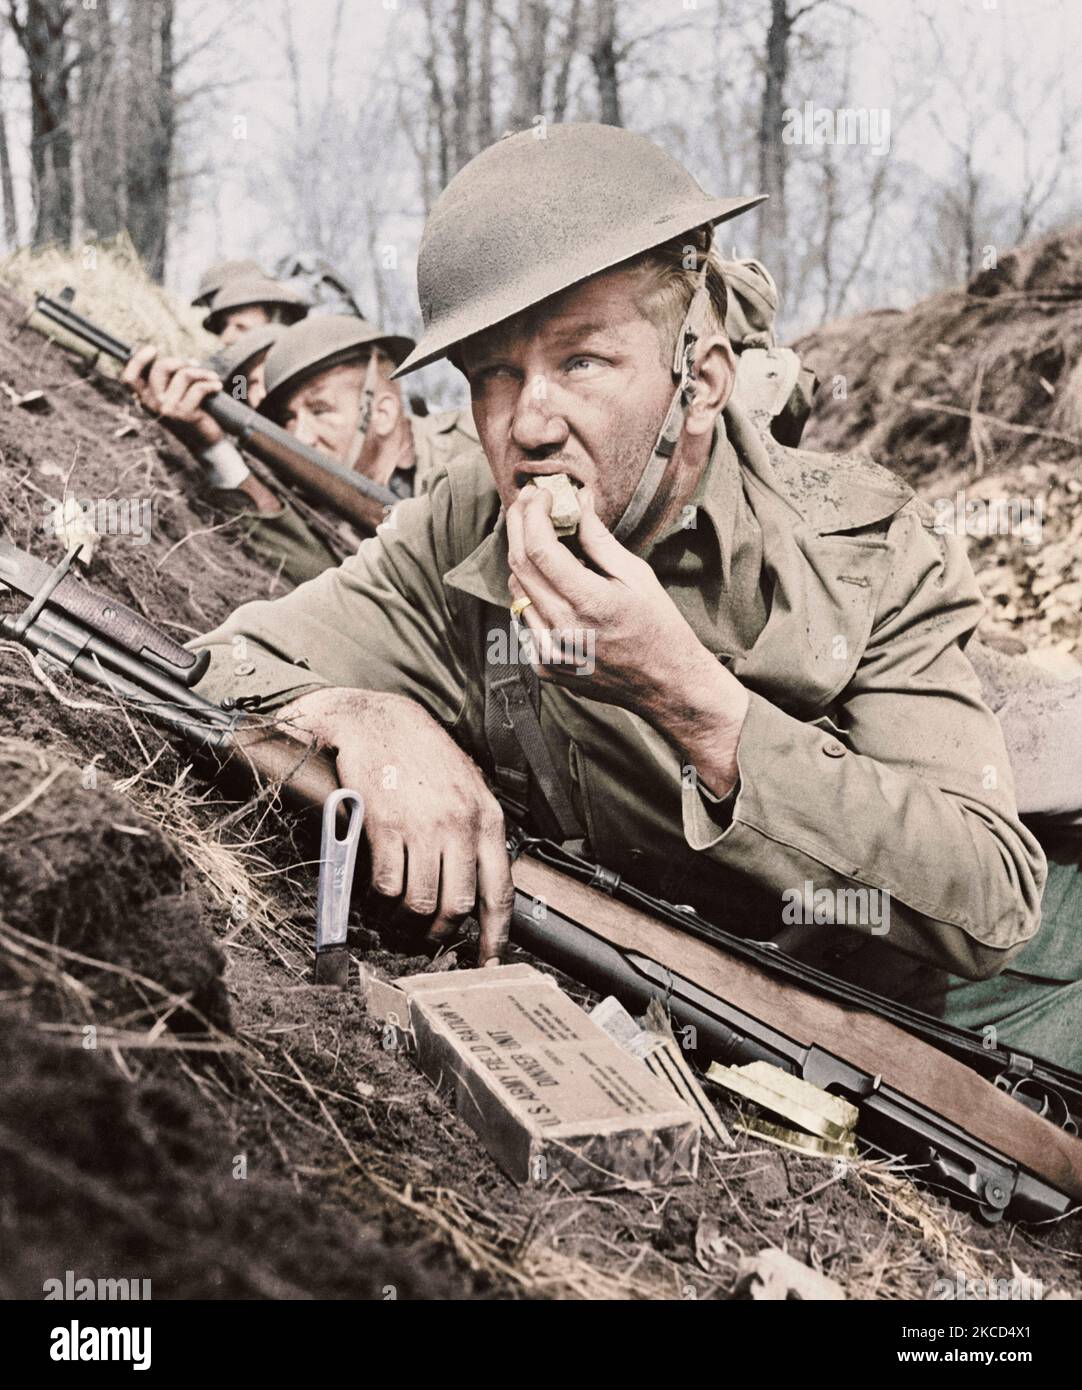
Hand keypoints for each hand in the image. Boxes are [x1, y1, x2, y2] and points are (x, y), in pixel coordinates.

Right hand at [121, 345, 223, 447]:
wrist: (205, 443)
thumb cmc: (191, 414)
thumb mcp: (174, 397)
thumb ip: (168, 380)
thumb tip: (177, 359)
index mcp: (145, 399)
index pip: (129, 378)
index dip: (138, 360)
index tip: (153, 349)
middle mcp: (152, 405)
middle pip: (161, 368)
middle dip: (180, 361)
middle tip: (195, 366)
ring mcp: (167, 410)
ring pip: (184, 375)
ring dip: (201, 372)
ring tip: (212, 377)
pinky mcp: (184, 414)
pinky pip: (198, 388)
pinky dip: (211, 384)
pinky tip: (217, 387)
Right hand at [280, 688, 512, 963]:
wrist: (377, 720)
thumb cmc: (423, 756)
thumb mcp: (467, 787)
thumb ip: (476, 831)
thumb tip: (479, 883)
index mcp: (487, 819)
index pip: (499, 890)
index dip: (496, 935)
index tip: (489, 961)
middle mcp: (460, 825)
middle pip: (458, 905)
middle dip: (441, 931)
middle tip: (427, 936)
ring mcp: (422, 827)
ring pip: (420, 901)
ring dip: (406, 919)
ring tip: (397, 916)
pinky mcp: (385, 827)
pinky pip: (385, 884)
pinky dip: (379, 899)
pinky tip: (375, 894)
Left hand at [506, 484, 747, 793]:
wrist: (666, 684)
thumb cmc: (659, 626)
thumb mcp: (636, 575)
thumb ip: (598, 539)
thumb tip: (577, 500)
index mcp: (590, 604)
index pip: (540, 550)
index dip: (532, 515)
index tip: (540, 494)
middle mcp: (563, 631)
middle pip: (520, 567)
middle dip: (519, 526)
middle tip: (528, 503)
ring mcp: (550, 653)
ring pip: (518, 592)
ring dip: (523, 559)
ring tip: (540, 536)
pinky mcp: (545, 667)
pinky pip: (525, 620)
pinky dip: (532, 593)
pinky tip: (550, 582)